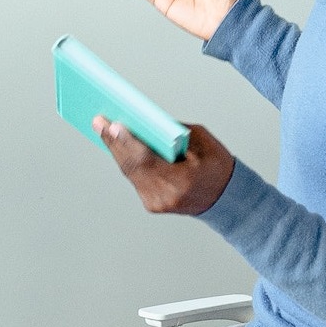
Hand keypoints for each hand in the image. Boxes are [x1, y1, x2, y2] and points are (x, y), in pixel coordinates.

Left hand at [95, 118, 234, 215]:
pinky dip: (126, 161)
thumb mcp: (200, 141)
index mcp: (182, 181)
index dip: (126, 141)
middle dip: (113, 142)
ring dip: (116, 150)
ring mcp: (156, 203)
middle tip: (98, 122)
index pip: (146, 159)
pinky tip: (117, 145)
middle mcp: (165, 196)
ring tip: (102, 129)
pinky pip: (134, 178)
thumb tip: (141, 122)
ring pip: (129, 172)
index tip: (111, 124)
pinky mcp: (152, 204)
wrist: (227, 197)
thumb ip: (171, 132)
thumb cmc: (217, 165)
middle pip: (131, 167)